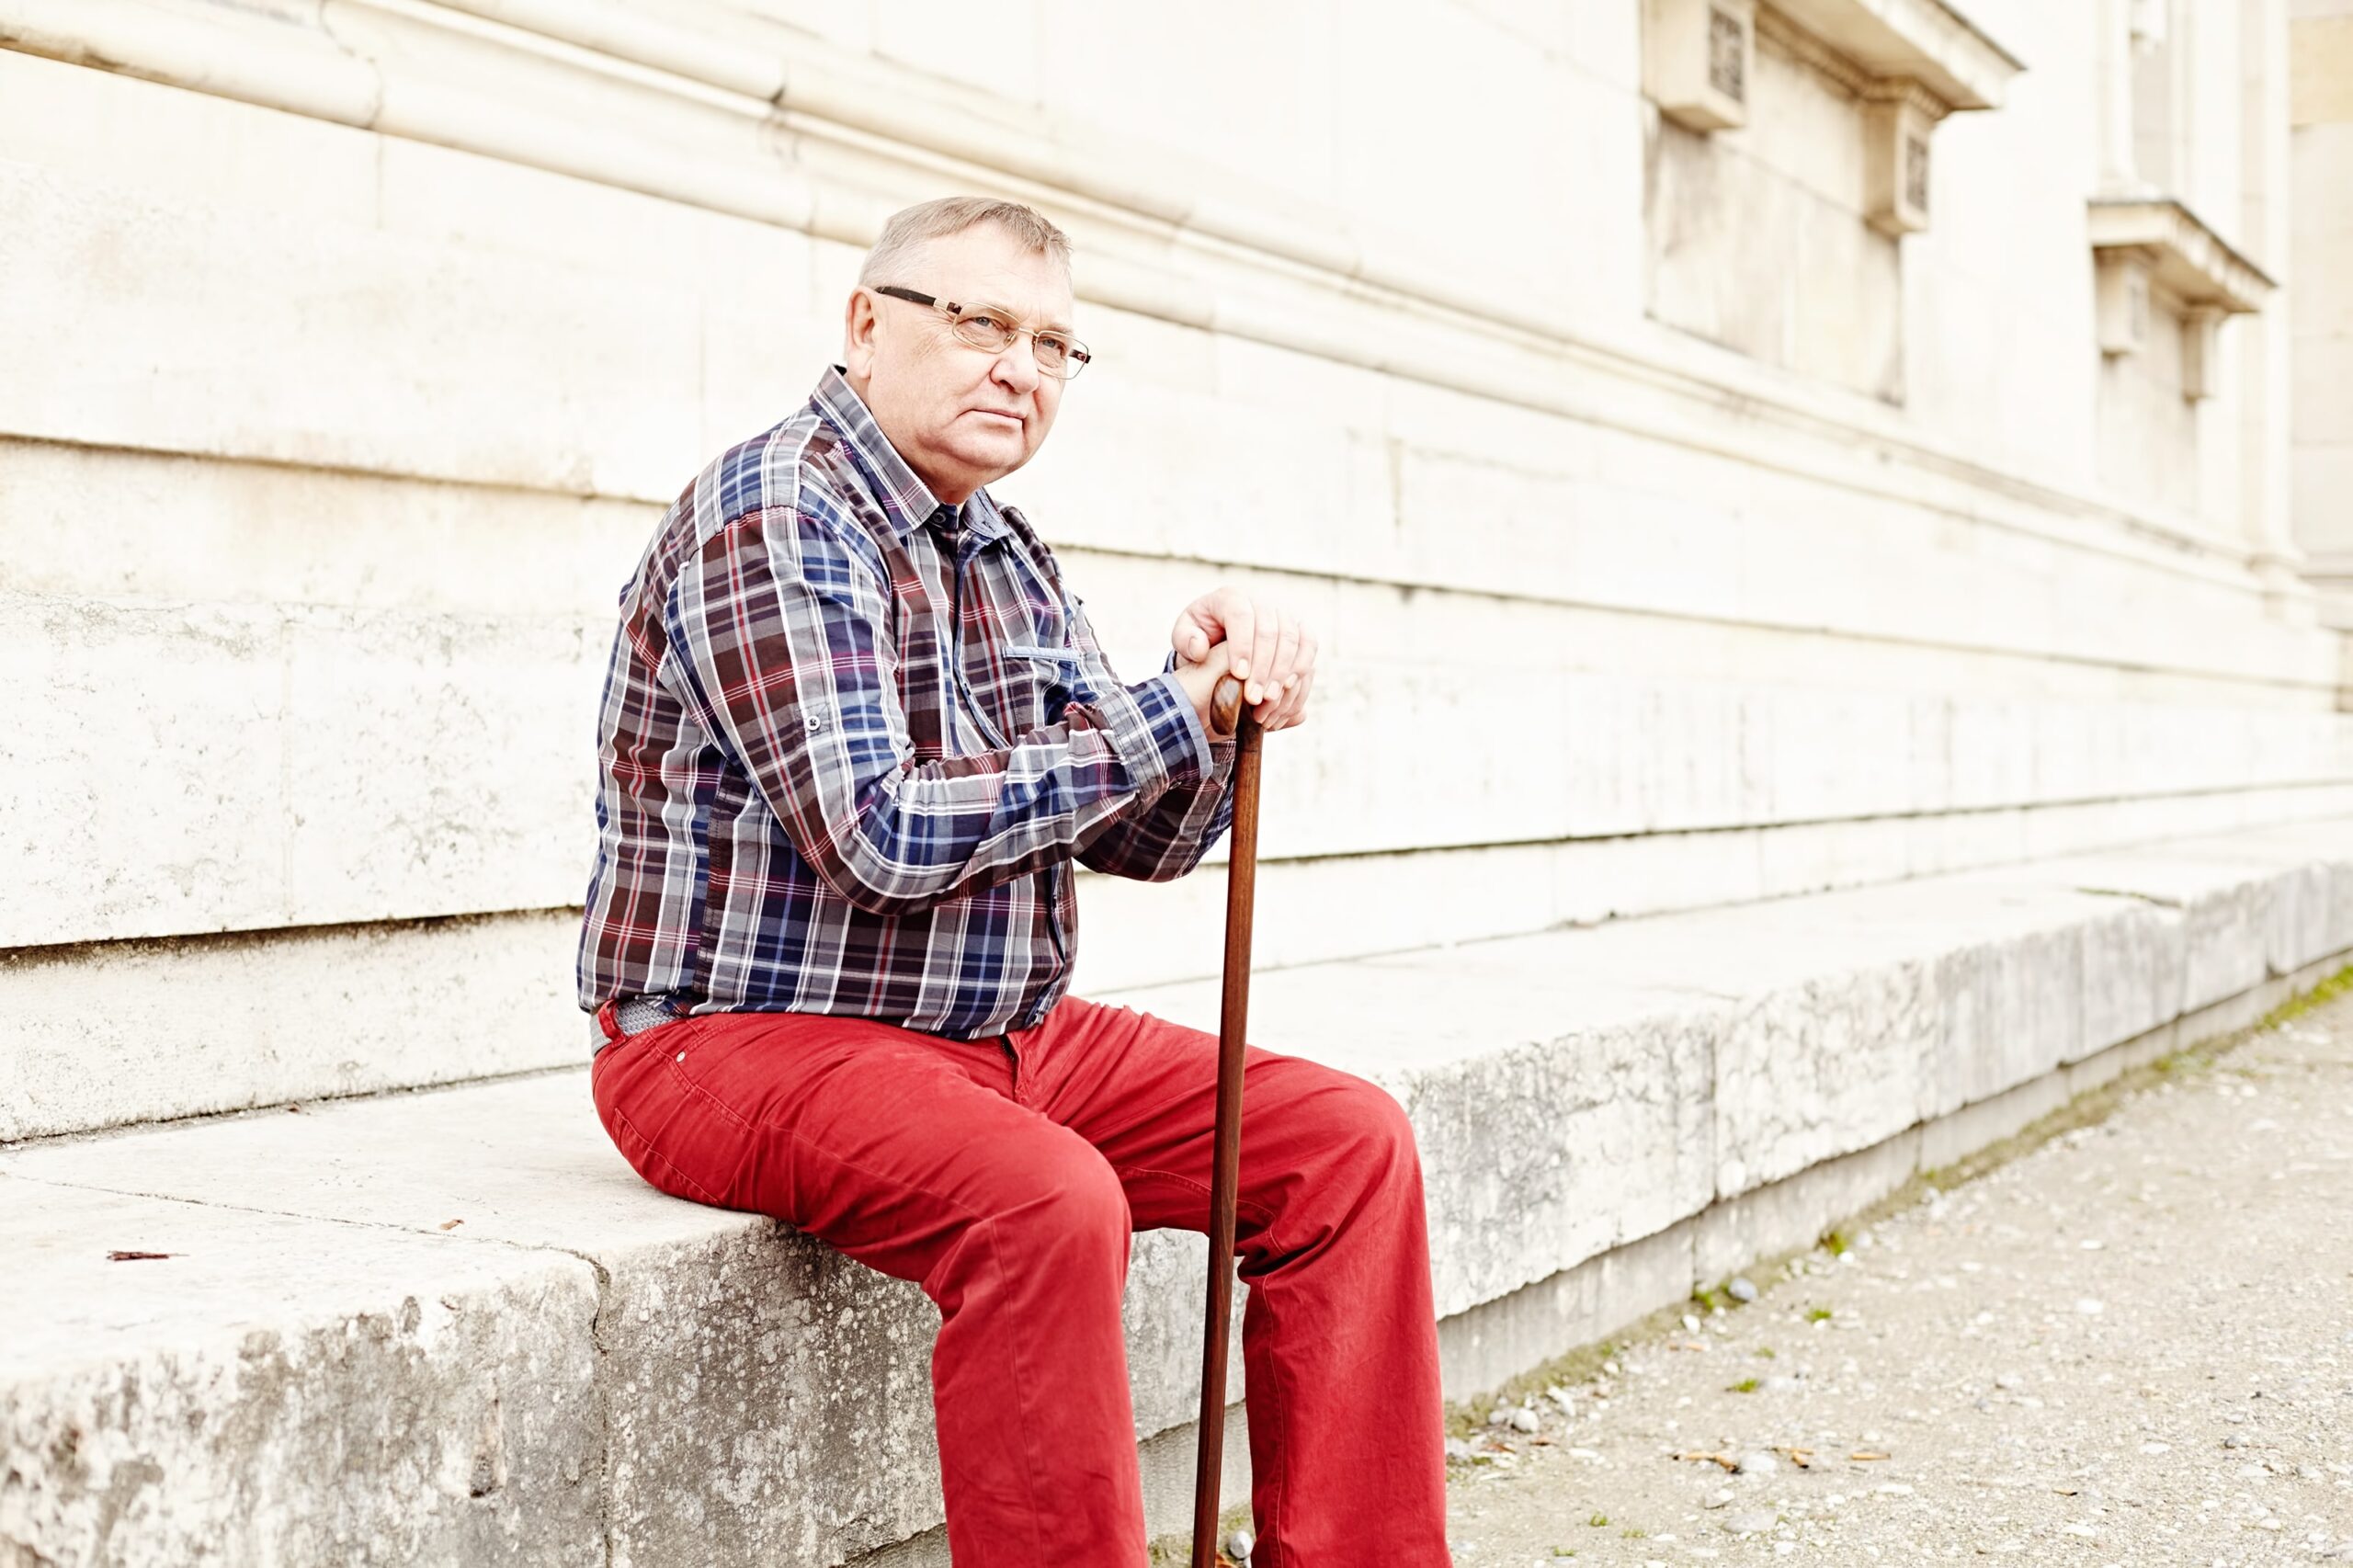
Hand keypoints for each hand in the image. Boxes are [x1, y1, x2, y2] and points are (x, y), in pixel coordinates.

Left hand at [1169, 586, 1316, 730]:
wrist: (1223, 635)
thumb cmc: (1201, 636)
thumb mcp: (1184, 635)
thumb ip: (1185, 639)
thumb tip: (1200, 648)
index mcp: (1230, 597)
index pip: (1241, 616)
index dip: (1242, 645)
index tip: (1238, 675)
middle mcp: (1260, 600)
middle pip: (1269, 629)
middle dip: (1263, 667)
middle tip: (1254, 698)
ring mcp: (1283, 612)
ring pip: (1292, 637)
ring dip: (1282, 671)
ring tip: (1268, 698)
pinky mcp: (1299, 627)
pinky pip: (1309, 643)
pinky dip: (1301, 665)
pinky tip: (1287, 687)